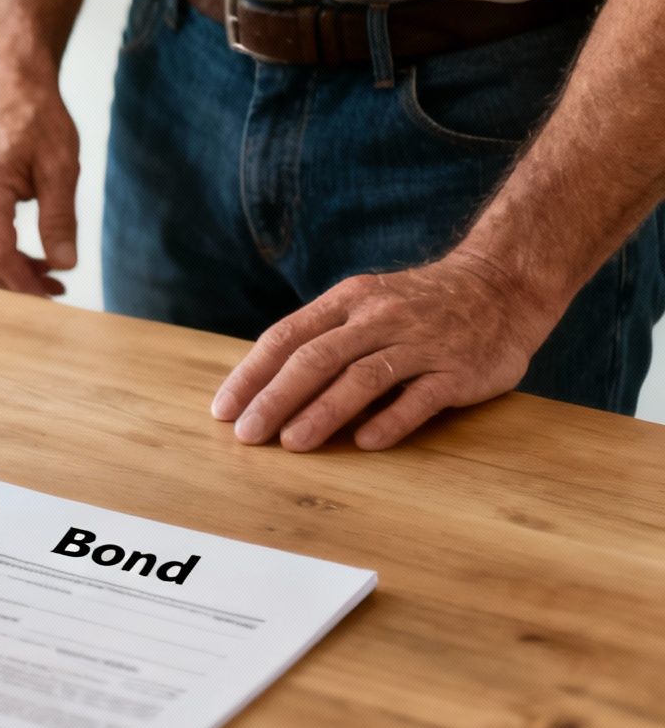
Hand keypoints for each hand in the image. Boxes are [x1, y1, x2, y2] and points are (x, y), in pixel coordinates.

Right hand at [0, 57, 80, 294]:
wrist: (12, 87)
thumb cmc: (36, 118)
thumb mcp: (61, 167)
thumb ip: (60, 218)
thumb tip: (65, 264)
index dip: (24, 284)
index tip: (52, 297)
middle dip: (17, 285)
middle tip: (56, 291)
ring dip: (11, 272)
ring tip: (50, 274)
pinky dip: (2, 256)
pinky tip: (33, 255)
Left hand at [210, 251, 562, 450]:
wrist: (503, 285)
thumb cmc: (419, 304)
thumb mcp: (365, 302)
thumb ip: (322, 335)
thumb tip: (264, 384)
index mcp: (348, 300)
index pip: (287, 337)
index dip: (252, 375)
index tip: (224, 409)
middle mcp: (380, 318)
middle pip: (316, 359)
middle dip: (275, 398)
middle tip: (247, 435)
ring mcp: (421, 343)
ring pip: (362, 378)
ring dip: (323, 412)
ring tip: (292, 443)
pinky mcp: (459, 370)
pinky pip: (420, 397)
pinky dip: (391, 420)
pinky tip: (365, 443)